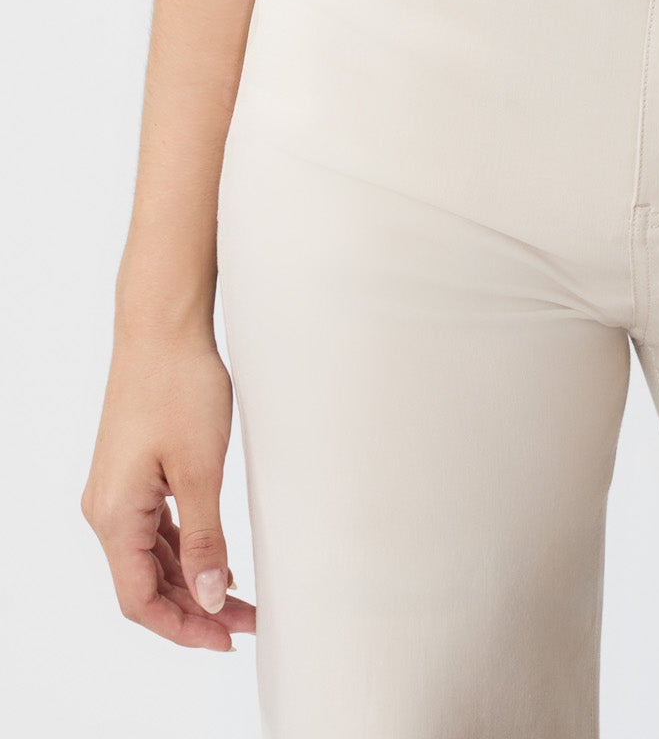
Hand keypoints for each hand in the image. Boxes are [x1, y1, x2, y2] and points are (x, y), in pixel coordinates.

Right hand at [82, 324, 255, 650]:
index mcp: (114, 516)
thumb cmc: (179, 387)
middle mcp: (105, 510)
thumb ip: (203, 539)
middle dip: (193, 610)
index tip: (226, 640)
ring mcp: (116, 491)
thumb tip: (209, 599)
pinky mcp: (132, 473)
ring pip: (149, 559)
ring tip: (239, 600)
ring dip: (190, 583)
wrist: (162, 327)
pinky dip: (183, 551)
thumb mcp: (200, 469)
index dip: (182, 628)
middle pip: (143, 585)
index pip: (139, 600)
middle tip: (245, 623)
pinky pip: (153, 530)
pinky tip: (214, 561)